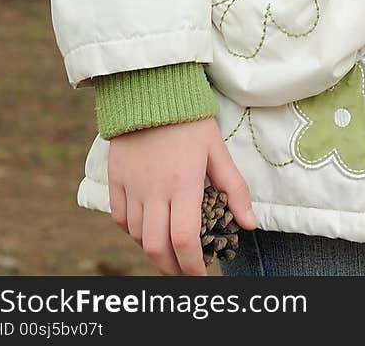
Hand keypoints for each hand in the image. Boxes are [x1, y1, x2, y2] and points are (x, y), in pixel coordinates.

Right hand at [108, 117, 256, 275]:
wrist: (151, 88)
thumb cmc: (190, 119)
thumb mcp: (218, 149)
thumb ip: (234, 188)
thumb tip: (249, 224)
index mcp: (183, 183)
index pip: (184, 240)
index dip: (192, 265)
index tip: (201, 275)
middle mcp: (154, 190)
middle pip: (156, 247)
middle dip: (171, 268)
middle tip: (185, 272)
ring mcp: (131, 185)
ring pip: (137, 235)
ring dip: (153, 250)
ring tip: (169, 251)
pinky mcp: (115, 179)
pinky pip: (120, 218)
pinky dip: (133, 232)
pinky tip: (147, 230)